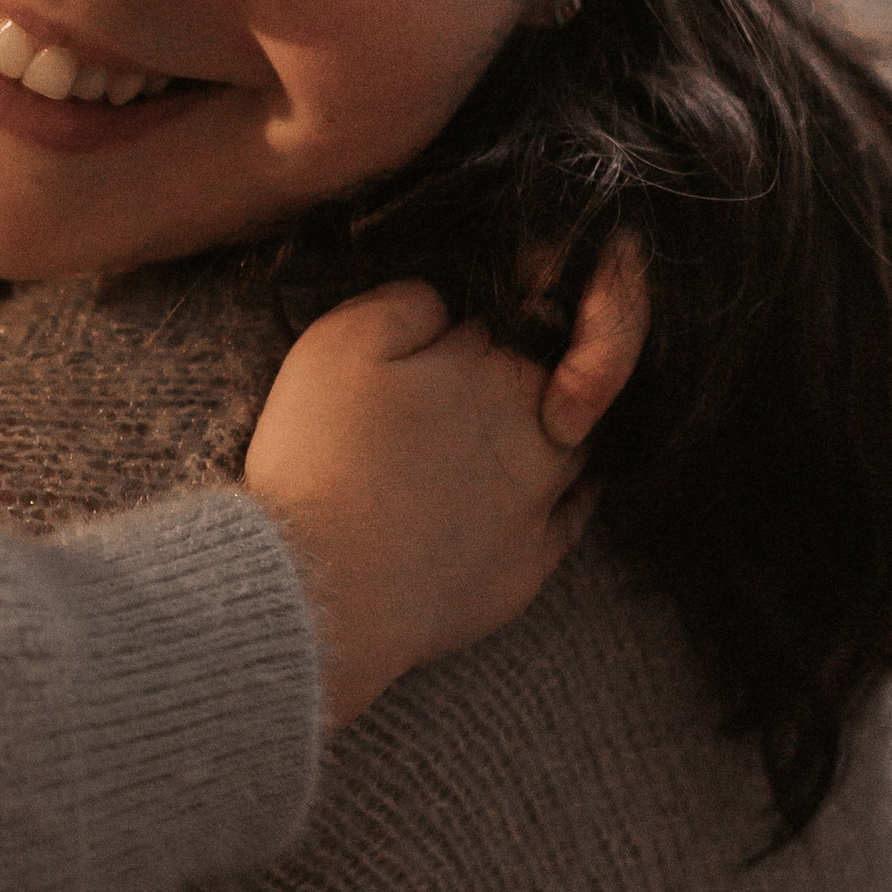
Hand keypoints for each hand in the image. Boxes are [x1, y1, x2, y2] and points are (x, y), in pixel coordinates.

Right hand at [245, 238, 647, 731]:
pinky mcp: (532, 565)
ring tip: (476, 446)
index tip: (424, 355)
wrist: (322, 589)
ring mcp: (541, 502)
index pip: (497, 322)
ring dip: (541, 433)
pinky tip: (519, 499)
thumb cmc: (321, 459)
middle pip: (543, 380)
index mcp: (495, 367)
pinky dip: (556, 499)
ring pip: (570, 445)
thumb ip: (408, 301)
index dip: (458, 334)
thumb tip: (448, 305)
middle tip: (443, 400)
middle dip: (506, 379)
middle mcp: (538, 429)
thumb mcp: (340, 342)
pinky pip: (569, 518)